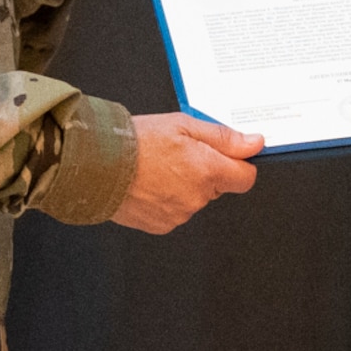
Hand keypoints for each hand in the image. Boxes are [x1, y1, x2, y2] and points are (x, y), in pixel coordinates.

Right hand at [110, 114, 263, 234]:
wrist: (96, 165)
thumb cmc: (136, 142)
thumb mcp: (184, 125)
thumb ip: (223, 137)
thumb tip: (254, 144)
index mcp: (207, 170)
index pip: (246, 177)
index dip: (239, 164)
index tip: (229, 155)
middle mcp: (197, 197)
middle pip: (218, 186)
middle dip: (206, 170)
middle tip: (179, 153)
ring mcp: (179, 214)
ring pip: (195, 198)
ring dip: (184, 184)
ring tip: (158, 166)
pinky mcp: (161, 225)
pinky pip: (175, 210)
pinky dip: (167, 198)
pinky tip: (150, 182)